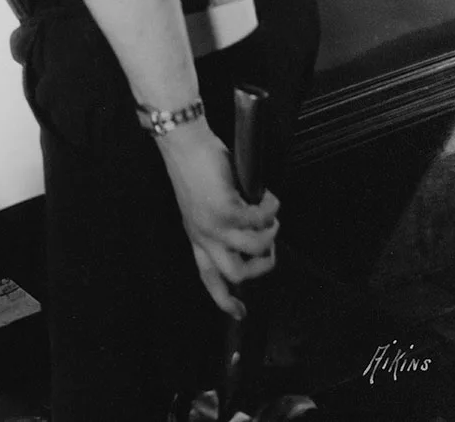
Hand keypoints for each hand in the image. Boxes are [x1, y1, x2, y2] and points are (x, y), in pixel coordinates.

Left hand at [157, 122, 279, 316]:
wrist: (183, 141)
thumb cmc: (196, 166)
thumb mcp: (205, 203)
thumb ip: (224, 224)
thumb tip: (255, 236)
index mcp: (196, 235)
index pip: (207, 276)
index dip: (224, 299)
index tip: (239, 314)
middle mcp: (202, 235)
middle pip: (234, 273)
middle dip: (261, 266)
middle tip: (270, 250)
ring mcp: (214, 224)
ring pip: (255, 248)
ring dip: (271, 233)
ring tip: (269, 215)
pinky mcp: (226, 209)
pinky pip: (261, 220)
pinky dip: (271, 209)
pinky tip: (267, 196)